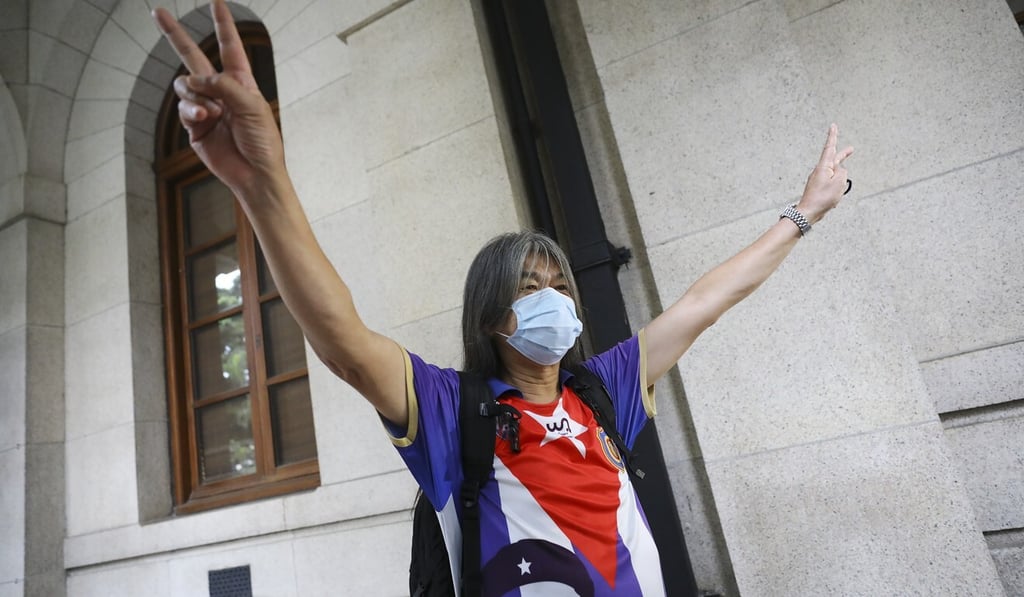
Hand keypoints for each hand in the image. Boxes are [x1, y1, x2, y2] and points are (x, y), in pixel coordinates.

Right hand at [152, 1, 284, 198]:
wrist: (255, 174)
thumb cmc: (263, 141)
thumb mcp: (252, 106)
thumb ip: (224, 86)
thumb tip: (194, 80)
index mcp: (241, 82)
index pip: (229, 46)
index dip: (222, 24)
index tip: (215, 2)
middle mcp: (221, 91)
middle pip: (193, 57)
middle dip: (175, 35)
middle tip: (158, 12)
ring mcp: (206, 107)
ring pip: (185, 85)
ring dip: (195, 94)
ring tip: (211, 111)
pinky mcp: (195, 126)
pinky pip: (185, 108)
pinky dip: (193, 110)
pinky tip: (205, 117)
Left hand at [797, 124, 853, 223]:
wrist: (808, 212)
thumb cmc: (822, 198)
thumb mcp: (838, 184)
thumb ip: (842, 173)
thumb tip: (840, 170)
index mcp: (823, 167)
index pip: (830, 148)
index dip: (832, 137)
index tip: (833, 126)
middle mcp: (820, 170)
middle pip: (834, 161)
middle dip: (843, 157)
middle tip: (852, 149)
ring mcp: (818, 179)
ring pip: (834, 176)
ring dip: (840, 182)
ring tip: (836, 194)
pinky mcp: (818, 187)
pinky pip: (831, 186)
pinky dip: (835, 190)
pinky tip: (833, 200)